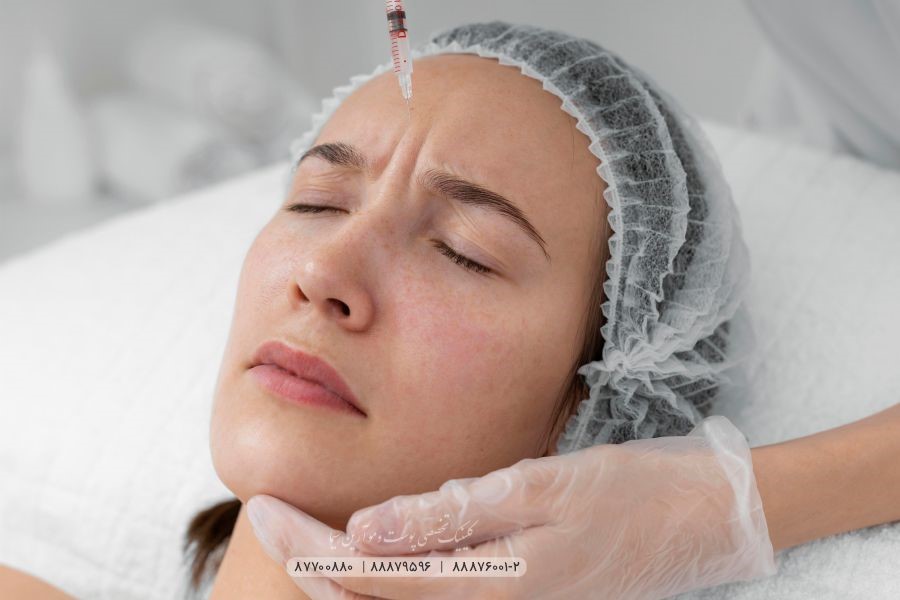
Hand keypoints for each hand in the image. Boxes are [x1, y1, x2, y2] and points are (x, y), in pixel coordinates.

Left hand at [246, 415, 776, 599]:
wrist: (700, 523)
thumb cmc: (626, 493)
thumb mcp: (539, 488)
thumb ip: (451, 517)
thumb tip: (364, 531)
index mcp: (487, 589)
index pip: (366, 576)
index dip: (305, 546)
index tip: (262, 507)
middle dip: (307, 563)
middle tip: (265, 516)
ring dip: (338, 577)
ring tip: (299, 532)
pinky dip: (384, 581)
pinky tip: (370, 551)